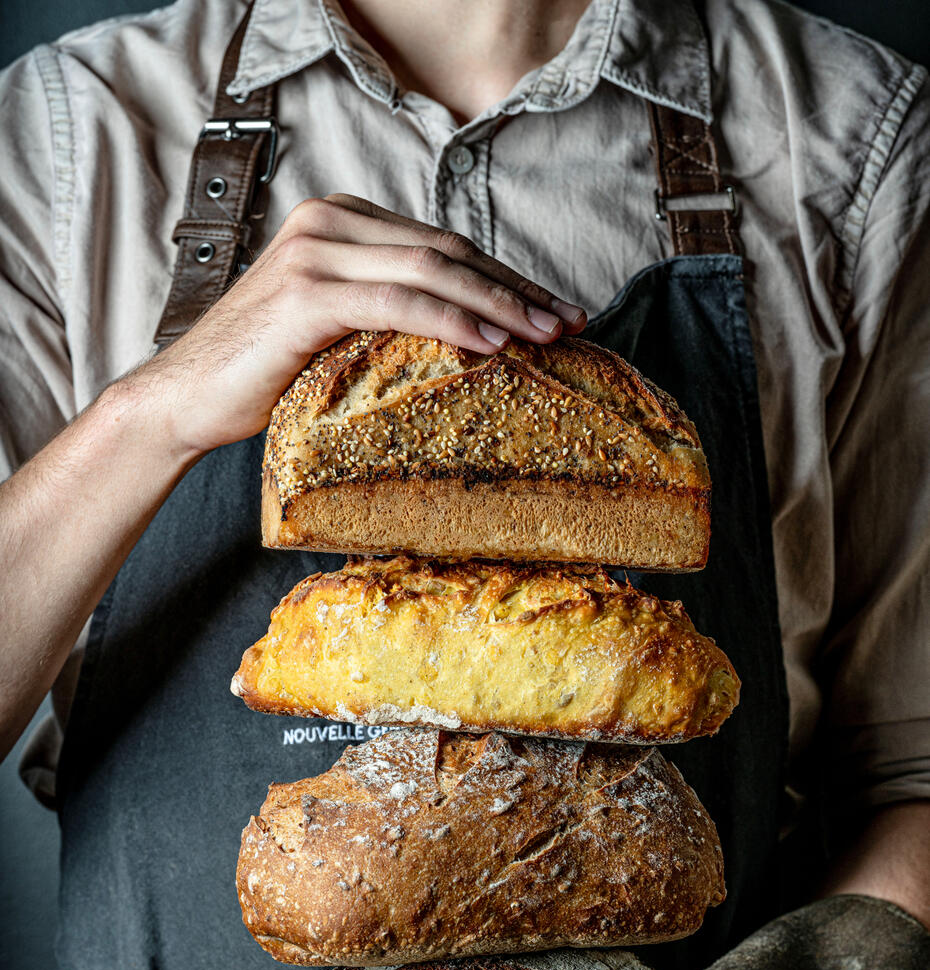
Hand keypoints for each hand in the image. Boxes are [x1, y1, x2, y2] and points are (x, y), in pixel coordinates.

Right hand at [133, 193, 585, 456]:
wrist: (185, 400)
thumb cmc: (264, 376)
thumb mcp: (338, 331)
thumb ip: (387, 311)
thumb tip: (467, 336)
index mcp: (344, 221)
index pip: (444, 244)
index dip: (507, 277)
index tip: (557, 310)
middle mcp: (332, 221)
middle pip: (449, 250)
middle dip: (519, 288)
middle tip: (572, 323)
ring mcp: (318, 251)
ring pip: (434, 269)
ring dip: (501, 304)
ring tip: (548, 336)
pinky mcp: (308, 292)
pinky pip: (400, 301)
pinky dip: (453, 320)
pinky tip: (493, 344)